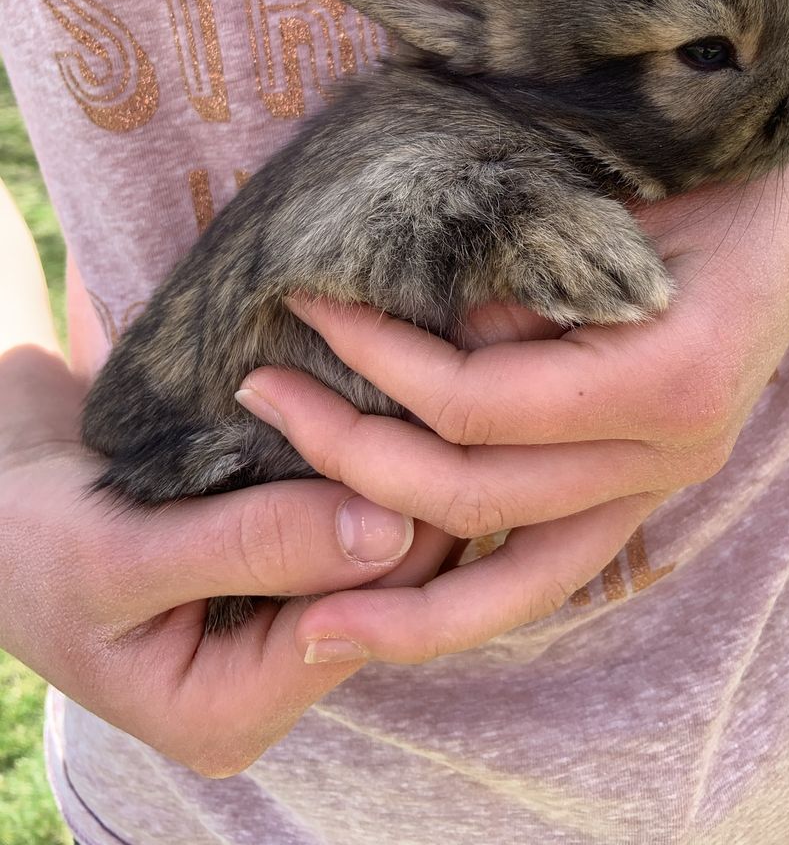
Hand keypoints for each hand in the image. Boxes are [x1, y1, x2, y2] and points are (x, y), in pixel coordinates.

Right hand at [0, 345, 447, 776]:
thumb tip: (385, 531)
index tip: (416, 451)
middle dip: (398, 508)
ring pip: (366, 549)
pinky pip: (339, 515)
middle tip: (422, 413)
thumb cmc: (29, 541)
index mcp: (224, 712)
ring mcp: (272, 615)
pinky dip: (354, 466)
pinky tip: (373, 411)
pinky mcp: (276, 559)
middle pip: (370, 594)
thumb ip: (250, 547)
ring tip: (404, 404)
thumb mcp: (123, 556)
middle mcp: (262, 676)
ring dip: (383, 480)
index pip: (348, 632)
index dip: (393, 545)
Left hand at [237, 106, 788, 665]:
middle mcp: (668, 451)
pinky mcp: (644, 494)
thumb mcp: (610, 199)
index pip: (479, 400)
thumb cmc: (708, 181)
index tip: (306, 308)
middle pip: (475, 491)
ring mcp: (662, 486)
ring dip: (401, 595)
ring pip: (516, 579)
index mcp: (667, 373)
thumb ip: (520, 273)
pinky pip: (549, 574)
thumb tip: (411, 331)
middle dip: (349, 450)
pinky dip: (469, 605)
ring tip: (302, 617)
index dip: (378, 360)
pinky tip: (392, 621)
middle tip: (258, 397)